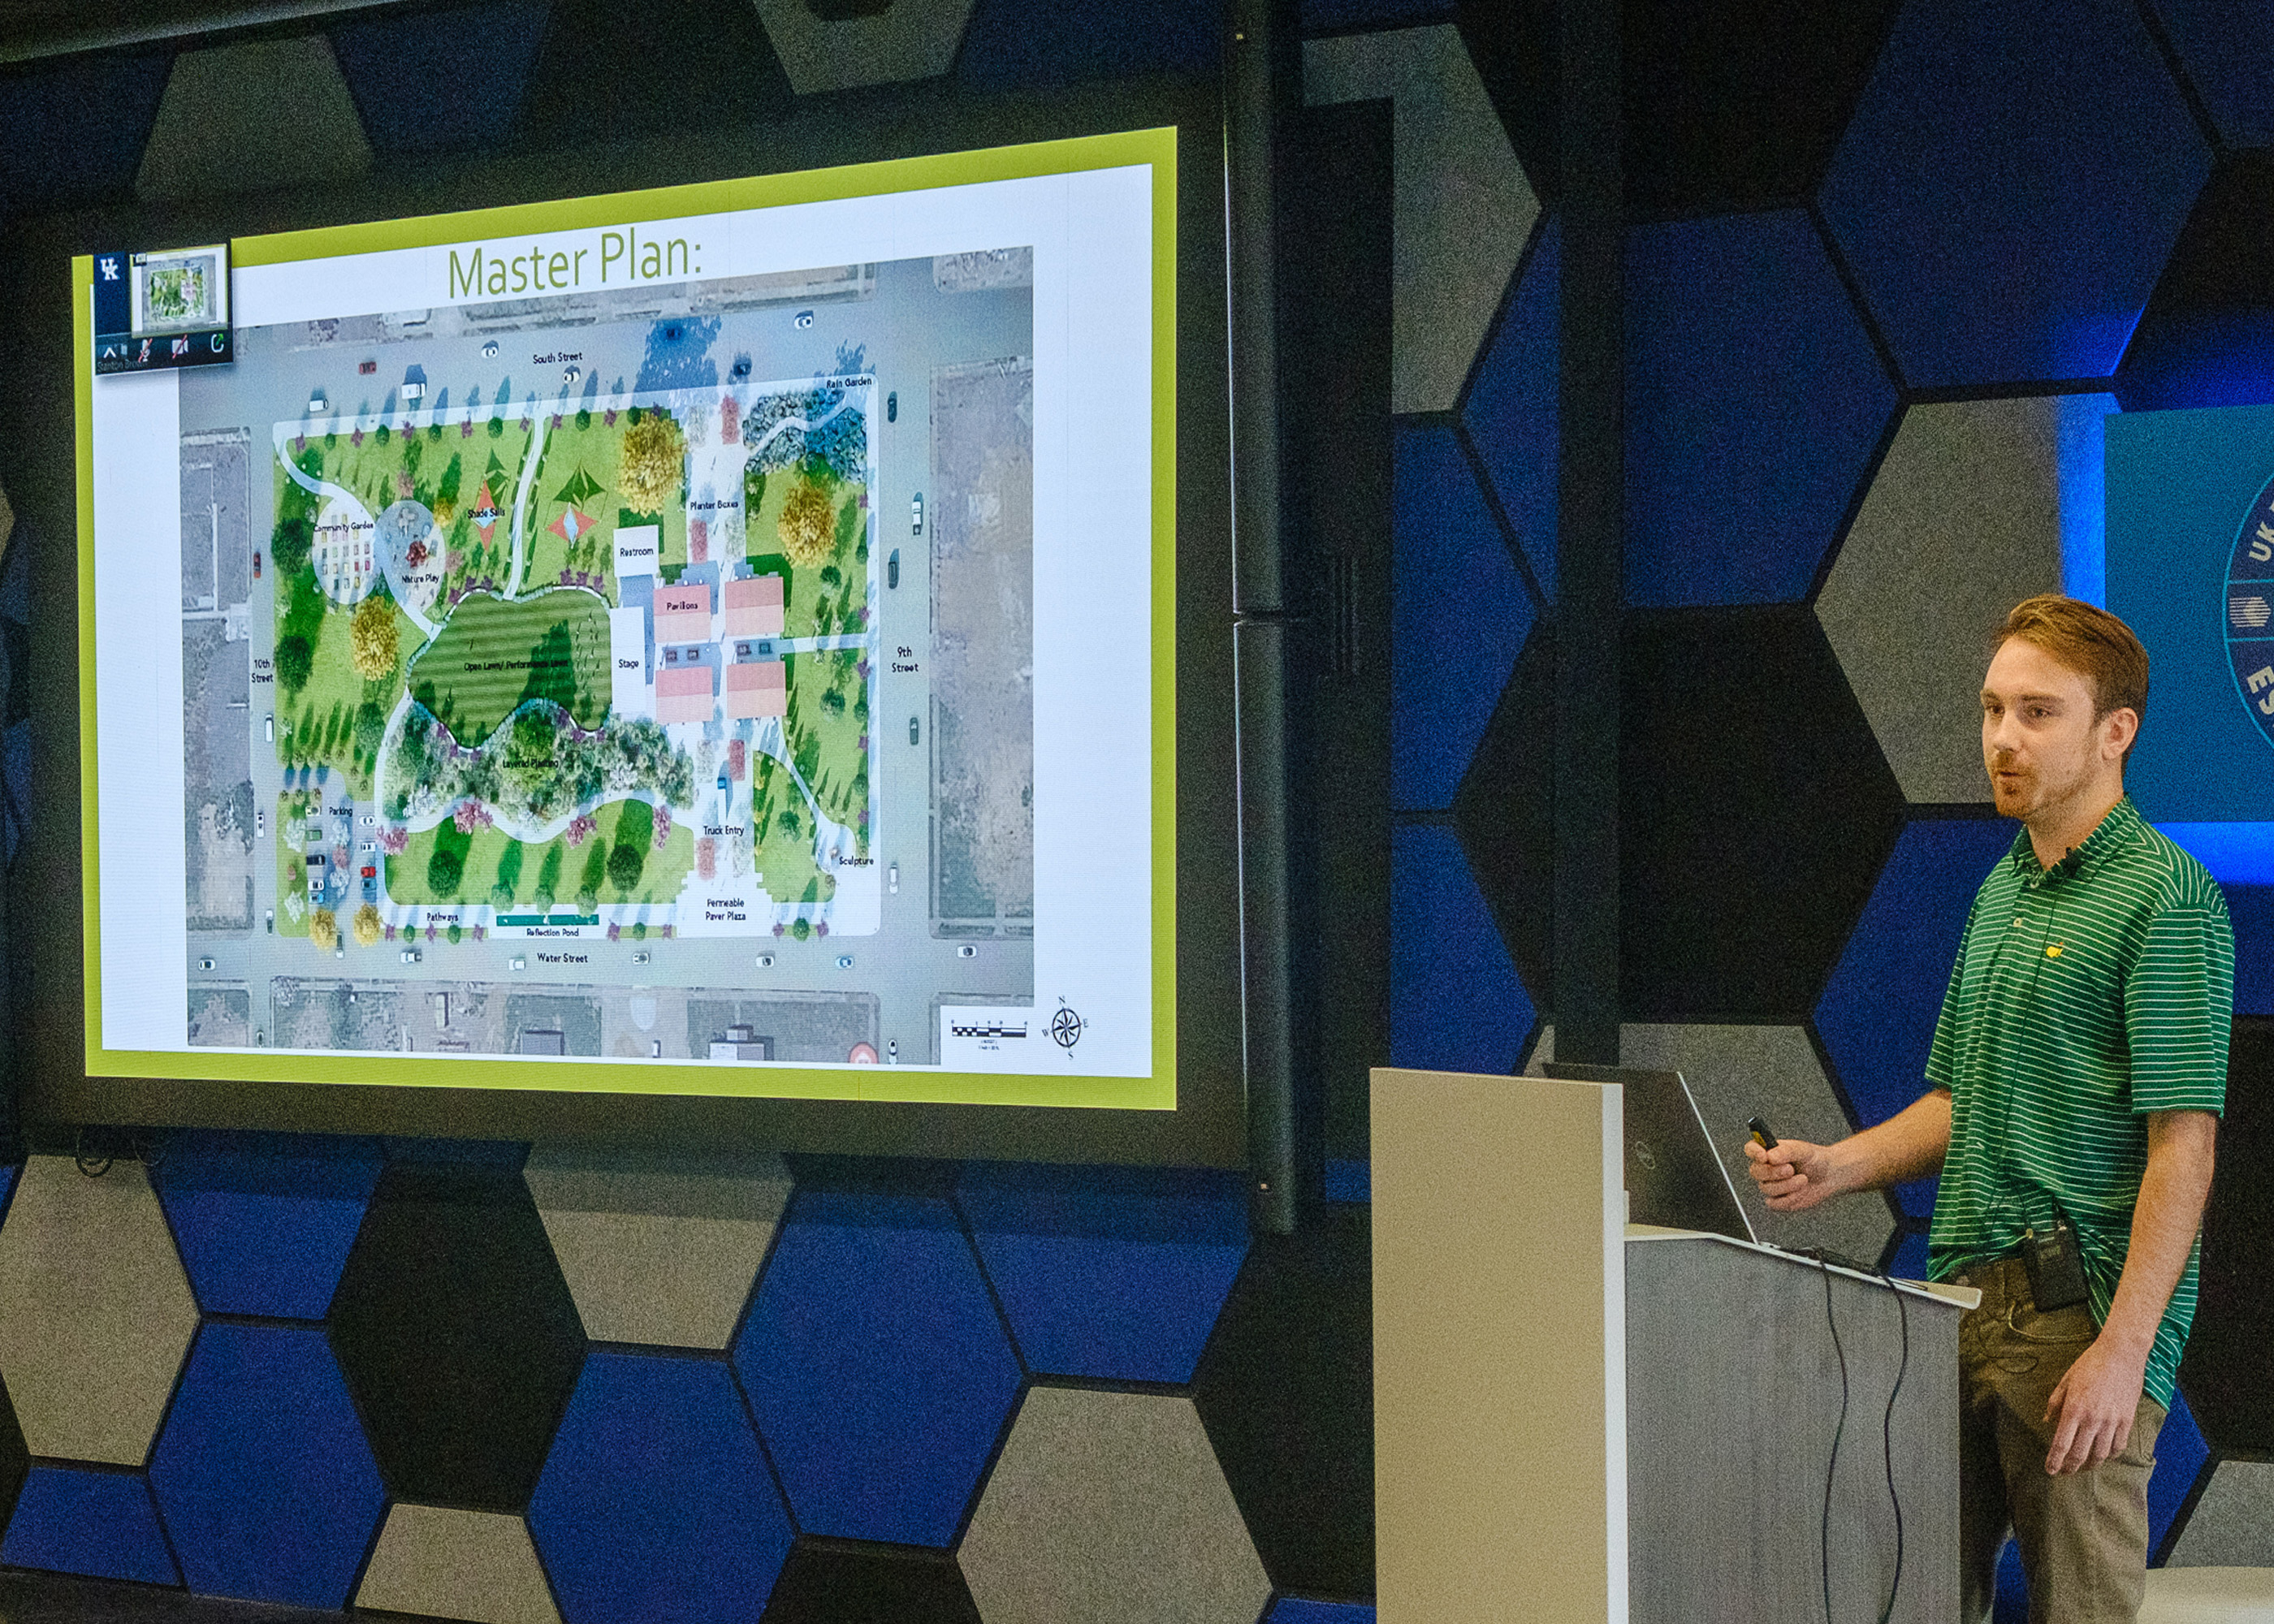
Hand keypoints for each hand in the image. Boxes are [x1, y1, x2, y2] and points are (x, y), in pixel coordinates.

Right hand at [1743, 1138, 1840, 1211]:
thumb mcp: (1803, 1150)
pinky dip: (1790, 1198)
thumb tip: (1770, 1156)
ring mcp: (1771, 1184)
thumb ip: (1787, 1151)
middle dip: (1773, 1172)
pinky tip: (1801, 1191)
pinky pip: (1775, 1203)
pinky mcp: (1778, 1200)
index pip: (1751, 1149)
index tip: (1764, 1156)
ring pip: (1766, 1188)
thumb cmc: (1815, 1159)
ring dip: (1787, 1186)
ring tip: (1803, 1179)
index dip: (1754, 1152)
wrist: (1829, 1176)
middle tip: (1790, 1169)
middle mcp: (1766, 1167)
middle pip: (1755, 1171)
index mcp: (1768, 1151)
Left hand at [2043, 1334, 2148, 1474]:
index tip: (2050, 1471)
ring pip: (2101, 1454)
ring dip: (2091, 1464)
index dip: (2055, 1460)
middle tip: (2065, 1473)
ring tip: (2084, 1467)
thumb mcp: (2065, 1380)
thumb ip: (2055, 1402)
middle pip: (2080, 1454)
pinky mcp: (2127, 1420)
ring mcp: (2112, 1421)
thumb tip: (2047, 1421)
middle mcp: (2093, 1419)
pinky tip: (2105, 1455)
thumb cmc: (2089, 1364)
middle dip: (2071, 1467)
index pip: (2062, 1444)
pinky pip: (2119, 1445)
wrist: (2121, 1355)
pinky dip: (2111, 1454)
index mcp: (2074, 1409)